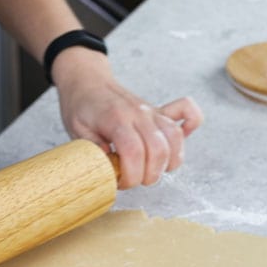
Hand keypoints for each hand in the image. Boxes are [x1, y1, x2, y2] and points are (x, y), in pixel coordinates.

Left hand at [52, 49, 201, 188]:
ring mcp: (152, 112)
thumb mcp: (77, 133)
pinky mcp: (160, 112)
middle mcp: (140, 114)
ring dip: (168, 162)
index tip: (121, 183)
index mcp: (116, 120)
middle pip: (159, 149)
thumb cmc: (81, 108)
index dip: (131, 175)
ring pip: (175, 138)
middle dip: (149, 175)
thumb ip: (93, 151)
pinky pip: (188, 113)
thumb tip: (109, 168)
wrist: (88, 82)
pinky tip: (175, 145)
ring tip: (152, 171)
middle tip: (135, 181)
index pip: (133, 153)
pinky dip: (190, 128)